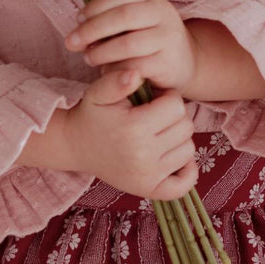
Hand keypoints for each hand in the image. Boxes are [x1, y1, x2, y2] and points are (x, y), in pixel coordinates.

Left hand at [64, 0, 199, 94]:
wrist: (185, 63)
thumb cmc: (149, 40)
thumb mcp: (136, 21)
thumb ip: (112, 18)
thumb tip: (79, 25)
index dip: (97, 4)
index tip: (79, 18)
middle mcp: (162, 14)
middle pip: (124, 16)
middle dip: (92, 29)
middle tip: (72, 42)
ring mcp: (168, 38)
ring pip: (128, 43)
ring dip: (101, 52)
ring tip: (88, 58)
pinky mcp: (168, 63)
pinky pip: (136, 66)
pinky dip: (115, 69)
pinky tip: (106, 71)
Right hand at [65, 69, 198, 199]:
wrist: (76, 146)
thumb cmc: (92, 114)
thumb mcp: (98, 92)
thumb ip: (116, 80)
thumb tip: (136, 74)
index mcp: (133, 127)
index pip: (176, 106)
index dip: (168, 97)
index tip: (155, 99)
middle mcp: (142, 154)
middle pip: (186, 127)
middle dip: (175, 116)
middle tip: (157, 115)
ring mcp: (147, 175)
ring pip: (188, 150)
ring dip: (179, 138)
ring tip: (160, 132)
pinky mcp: (148, 189)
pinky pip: (184, 184)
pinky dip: (187, 171)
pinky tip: (173, 156)